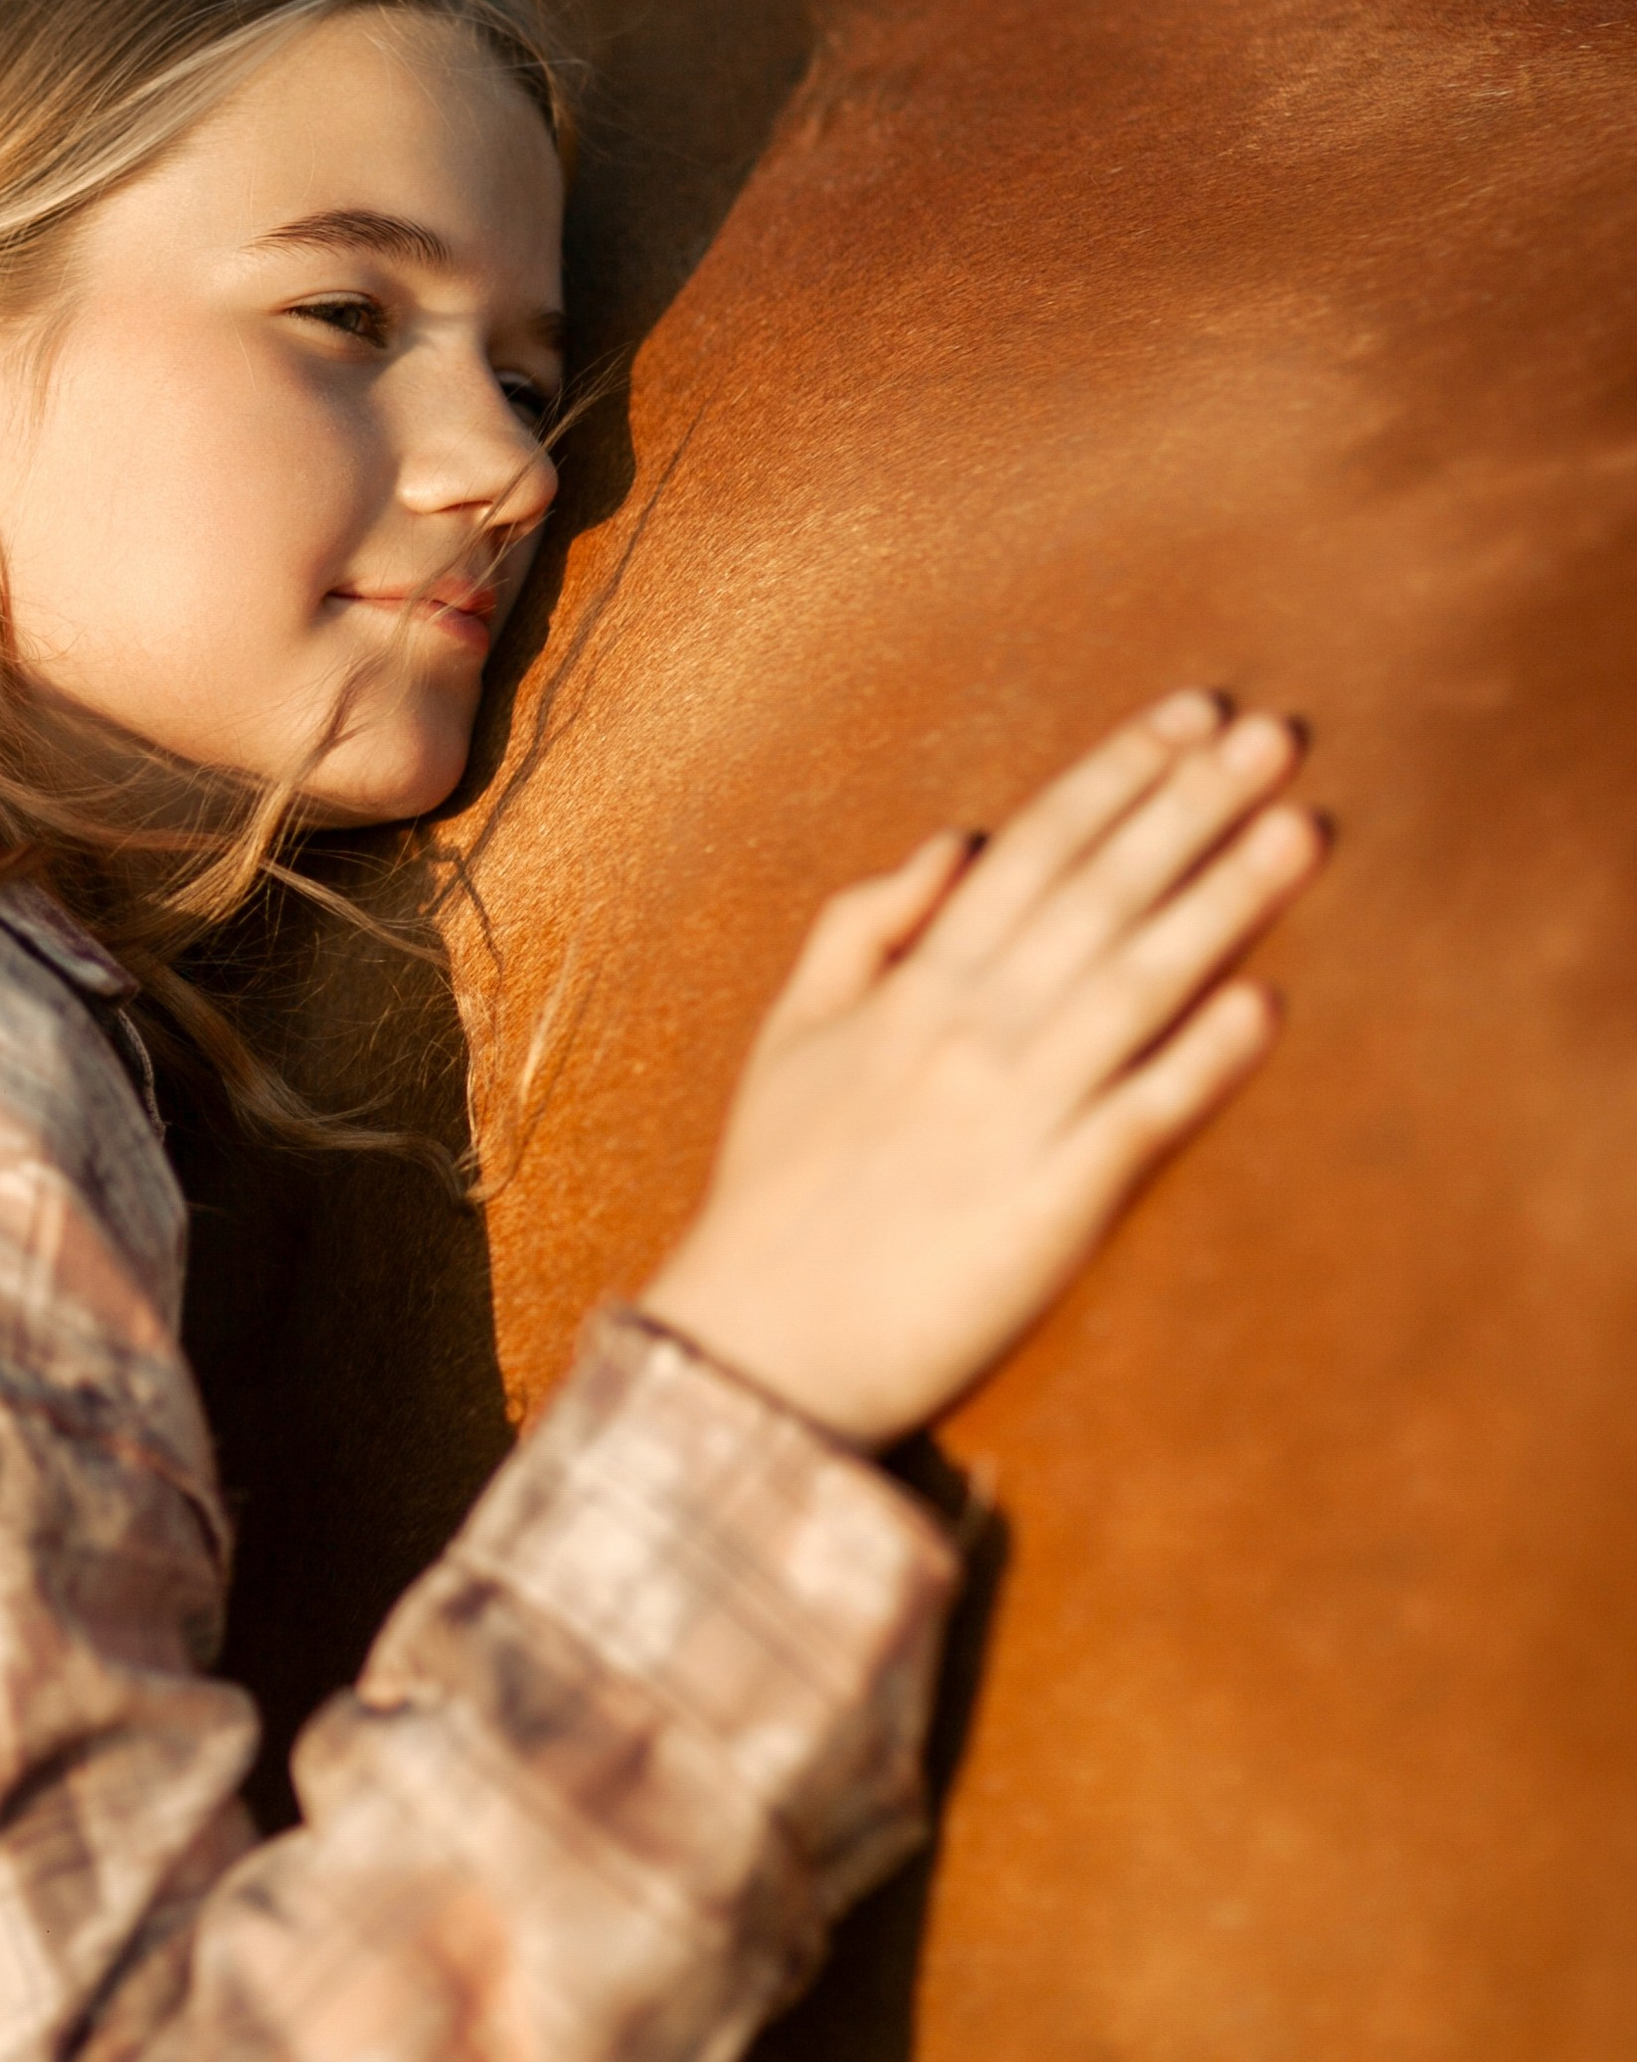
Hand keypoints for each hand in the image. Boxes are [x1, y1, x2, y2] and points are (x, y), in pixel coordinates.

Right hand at [641, 692, 1327, 1443]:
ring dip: (1224, 903)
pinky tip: (1266, 1003)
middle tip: (1275, 735)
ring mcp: (1015, 1115)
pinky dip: (1202, 1060)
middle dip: (1192, 807)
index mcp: (913, 986)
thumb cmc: (777, 1191)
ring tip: (1299, 830)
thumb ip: (865, 925)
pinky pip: (1140, 1117)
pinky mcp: (1054, 1205)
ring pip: (1136, 985)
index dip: (1118, 776)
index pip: (1034, 851)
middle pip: (1101, 895)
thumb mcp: (790, 1032)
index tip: (1193, 715)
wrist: (761, 1346)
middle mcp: (969, 1031)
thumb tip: (959, 838)